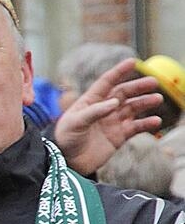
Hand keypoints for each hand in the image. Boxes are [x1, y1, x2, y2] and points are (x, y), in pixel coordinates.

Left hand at [53, 58, 162, 175]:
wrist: (68, 162)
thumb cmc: (66, 138)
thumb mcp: (75, 123)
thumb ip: (94, 112)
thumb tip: (115, 102)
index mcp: (90, 101)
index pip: (106, 82)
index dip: (119, 72)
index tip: (132, 62)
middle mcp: (103, 109)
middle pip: (124, 93)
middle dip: (138, 87)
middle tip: (154, 82)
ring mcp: (112, 122)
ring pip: (133, 108)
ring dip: (145, 103)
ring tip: (157, 99)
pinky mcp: (119, 136)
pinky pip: (136, 127)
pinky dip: (146, 124)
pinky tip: (155, 121)